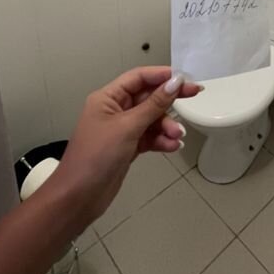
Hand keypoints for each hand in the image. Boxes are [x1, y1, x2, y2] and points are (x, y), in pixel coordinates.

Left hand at [48, 67, 200, 232]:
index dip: (162, 75)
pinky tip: (172, 146)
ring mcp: (121, 130)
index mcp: (108, 98)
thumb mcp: (128, 127)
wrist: (78, 198)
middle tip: (195, 96)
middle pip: (148, 97)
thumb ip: (154, 104)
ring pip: (151, 119)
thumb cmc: (97, 156)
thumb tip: (176, 82)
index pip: (139, 78)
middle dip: (169, 102)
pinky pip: (149, 137)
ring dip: (166, 126)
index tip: (186, 79)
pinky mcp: (127, 147)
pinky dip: (161, 140)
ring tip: (178, 136)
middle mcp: (115, 110)